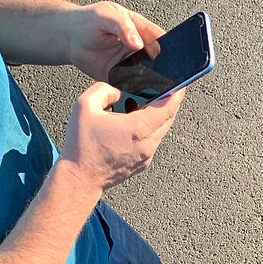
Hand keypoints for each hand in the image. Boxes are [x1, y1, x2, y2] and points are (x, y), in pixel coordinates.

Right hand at [58, 82, 185, 195]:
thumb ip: (104, 90)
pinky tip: (131, 123)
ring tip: (138, 105)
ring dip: (155, 117)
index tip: (181, 85)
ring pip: (160, 131)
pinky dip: (148, 129)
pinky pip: (152, 141)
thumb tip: (119, 92)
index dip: (176, 95)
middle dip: (167, 103)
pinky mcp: (143, 163)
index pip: (167, 109)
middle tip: (161, 90)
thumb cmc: (81, 145)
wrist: (81, 178)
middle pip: (168, 120)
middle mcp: (147, 144)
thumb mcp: (84, 105)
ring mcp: (147, 156)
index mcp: (137, 129)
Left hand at [64, 1, 164, 81]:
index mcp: (139, 28)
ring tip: (155, 83)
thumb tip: (138, 42)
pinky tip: (141, 91)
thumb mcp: (104, 15)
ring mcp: (132, 63)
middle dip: (165, 67)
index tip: (173, 56)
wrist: (68, 38)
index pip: (161, 38)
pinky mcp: (123, 77)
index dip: (170, 47)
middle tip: (165, 73)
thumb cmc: (86, 21)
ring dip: (154, 80)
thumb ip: (122, 25)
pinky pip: (136, 85)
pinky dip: (140, 90)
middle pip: (160, 59)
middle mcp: (139, 47)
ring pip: (151, 75)